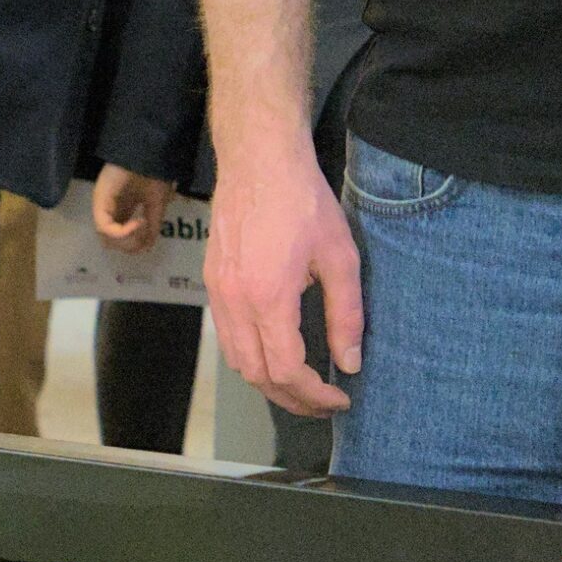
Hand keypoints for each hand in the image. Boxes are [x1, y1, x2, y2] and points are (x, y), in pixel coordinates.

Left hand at [91, 165, 172, 253]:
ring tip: (142, 227)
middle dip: (130, 246)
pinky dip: (123, 232)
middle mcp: (109, 211)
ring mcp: (102, 207)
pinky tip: (138, 222)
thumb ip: (152, 225)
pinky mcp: (100, 202)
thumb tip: (148, 246)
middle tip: (145, 236)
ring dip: (127, 241)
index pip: (120, 237)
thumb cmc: (153, 174)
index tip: (149, 239)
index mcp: (121, 210)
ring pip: (106, 238)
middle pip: (111, 242)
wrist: (147, 156)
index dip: (135, 244)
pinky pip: (105, 227)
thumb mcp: (156, 205)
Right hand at [205, 138, 358, 417]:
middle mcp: (234, 301)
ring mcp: (217, 291)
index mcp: (268, 298)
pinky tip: (278, 349)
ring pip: (236, 359)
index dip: (314, 395)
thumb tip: (349, 364)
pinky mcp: (212, 281)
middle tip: (325, 401)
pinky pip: (227, 335)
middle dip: (292, 398)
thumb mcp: (341, 258)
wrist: (258, 160)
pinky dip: (252, 356)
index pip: (286, 370)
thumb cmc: (303, 202)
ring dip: (268, 381)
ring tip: (303, 384)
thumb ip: (346, 316)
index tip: (341, 397)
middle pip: (256, 374)